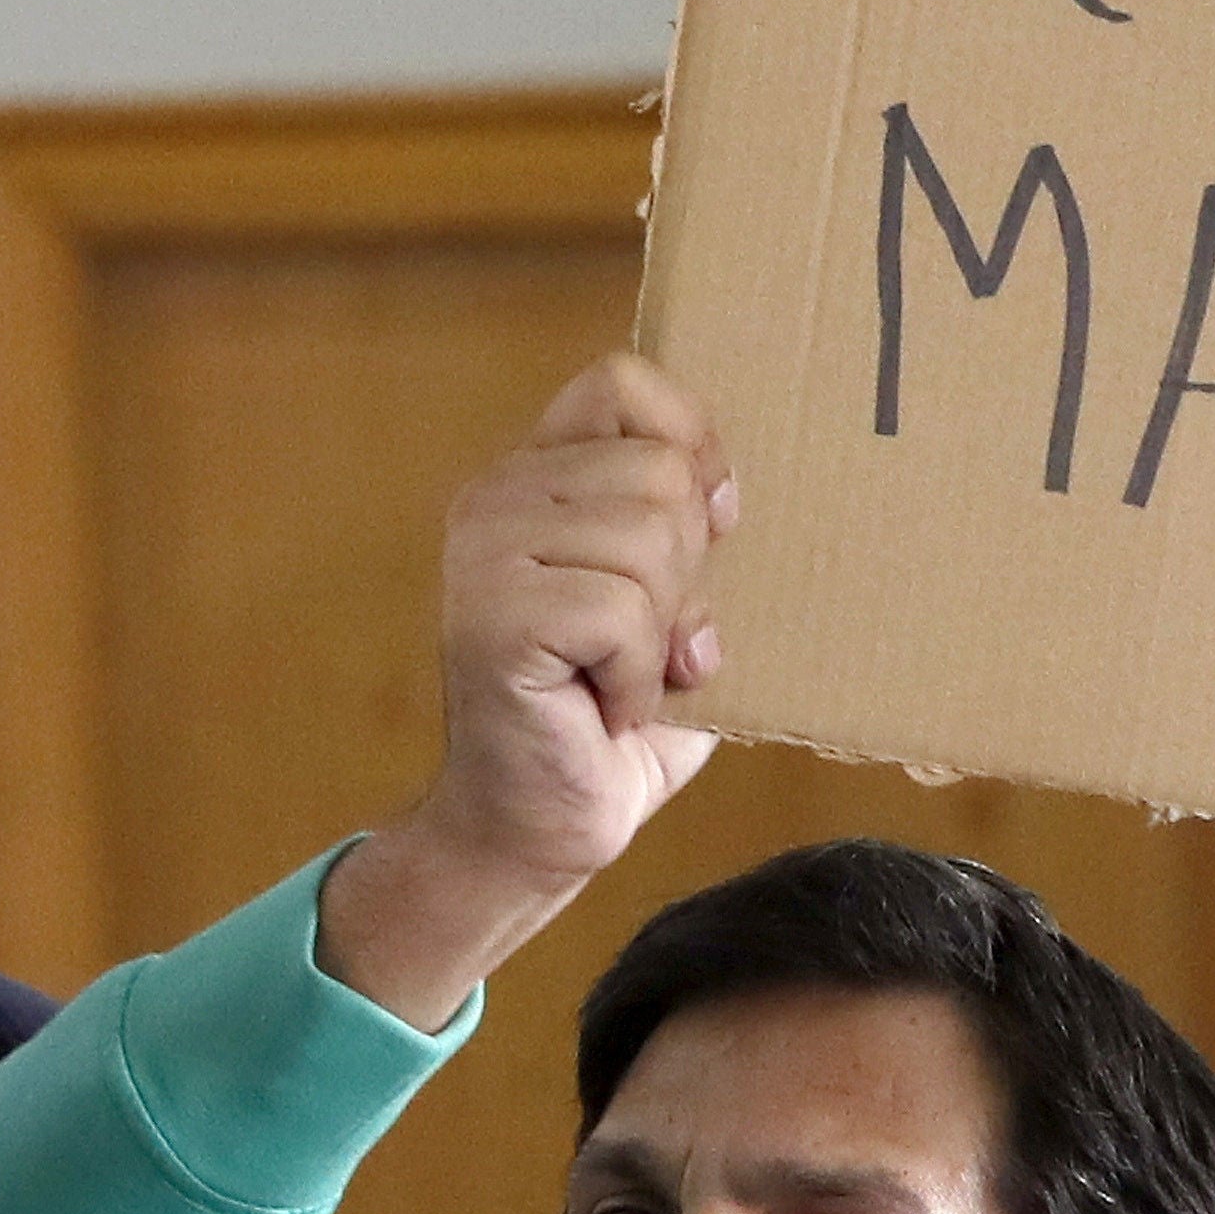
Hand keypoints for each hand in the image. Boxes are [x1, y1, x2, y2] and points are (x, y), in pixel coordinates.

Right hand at [314, 354, 733, 1028]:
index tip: (715, 524)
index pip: (622, 383)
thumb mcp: (665, 601)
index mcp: (530, 479)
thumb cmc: (610, 717)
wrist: (538, 829)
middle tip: (641, 644)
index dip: (690, 444)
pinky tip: (604, 708)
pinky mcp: (494, 619)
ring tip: (618, 678)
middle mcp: (493, 500)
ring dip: (660, 632)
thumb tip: (731, 487)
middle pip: (658, 470)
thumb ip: (686, 527)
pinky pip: (624, 612)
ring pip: (649, 539)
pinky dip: (639, 677)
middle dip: (685, 571)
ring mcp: (483, 556)